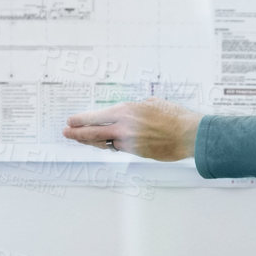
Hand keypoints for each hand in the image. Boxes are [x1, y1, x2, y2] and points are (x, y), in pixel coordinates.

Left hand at [63, 99, 200, 161]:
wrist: (189, 134)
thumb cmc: (174, 116)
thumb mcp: (151, 102)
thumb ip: (135, 108)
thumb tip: (126, 113)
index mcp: (126, 111)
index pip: (96, 117)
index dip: (81, 120)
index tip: (70, 121)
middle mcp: (124, 128)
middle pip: (93, 133)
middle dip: (77, 134)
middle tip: (66, 133)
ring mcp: (130, 142)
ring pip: (105, 143)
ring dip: (92, 142)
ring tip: (80, 139)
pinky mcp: (137, 153)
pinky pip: (119, 148)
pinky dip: (111, 145)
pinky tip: (104, 144)